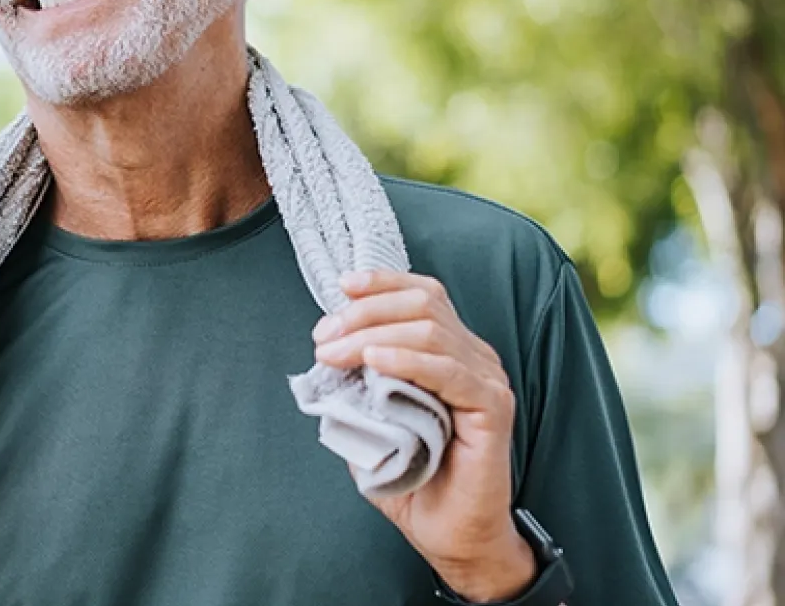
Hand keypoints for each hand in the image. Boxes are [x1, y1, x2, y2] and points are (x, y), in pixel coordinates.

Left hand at [313, 271, 535, 601]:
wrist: (449, 533)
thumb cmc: (414, 478)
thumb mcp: (372, 420)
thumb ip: (357, 383)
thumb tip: (327, 352)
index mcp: (450, 351)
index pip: (423, 295)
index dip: (382, 283)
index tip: (341, 288)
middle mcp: (473, 357)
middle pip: (423, 304)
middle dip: (364, 311)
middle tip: (323, 338)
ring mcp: (486, 380)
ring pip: (430, 330)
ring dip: (372, 333)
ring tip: (334, 354)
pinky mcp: (493, 408)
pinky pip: (449, 371)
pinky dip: (408, 359)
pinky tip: (375, 360)